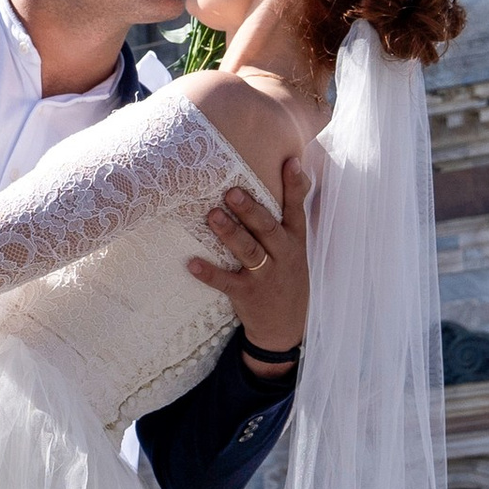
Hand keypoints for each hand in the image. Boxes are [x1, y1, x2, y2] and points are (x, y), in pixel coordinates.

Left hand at [186, 154, 306, 369]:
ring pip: (248, 252)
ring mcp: (266, 277)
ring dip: (229, 234)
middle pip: (268, 228)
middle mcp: (284, 256)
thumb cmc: (285, 277)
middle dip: (251, 209)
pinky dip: (208, 273)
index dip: (295, 186)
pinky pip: (226, 282)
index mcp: (295, 241)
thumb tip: (278, 178)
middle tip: (232, 191)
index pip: (297, 209)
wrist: (286, 327)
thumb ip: (283, 220)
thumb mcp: (293, 249)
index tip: (290, 162)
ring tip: (211, 216)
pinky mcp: (248, 295)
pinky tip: (191, 263)